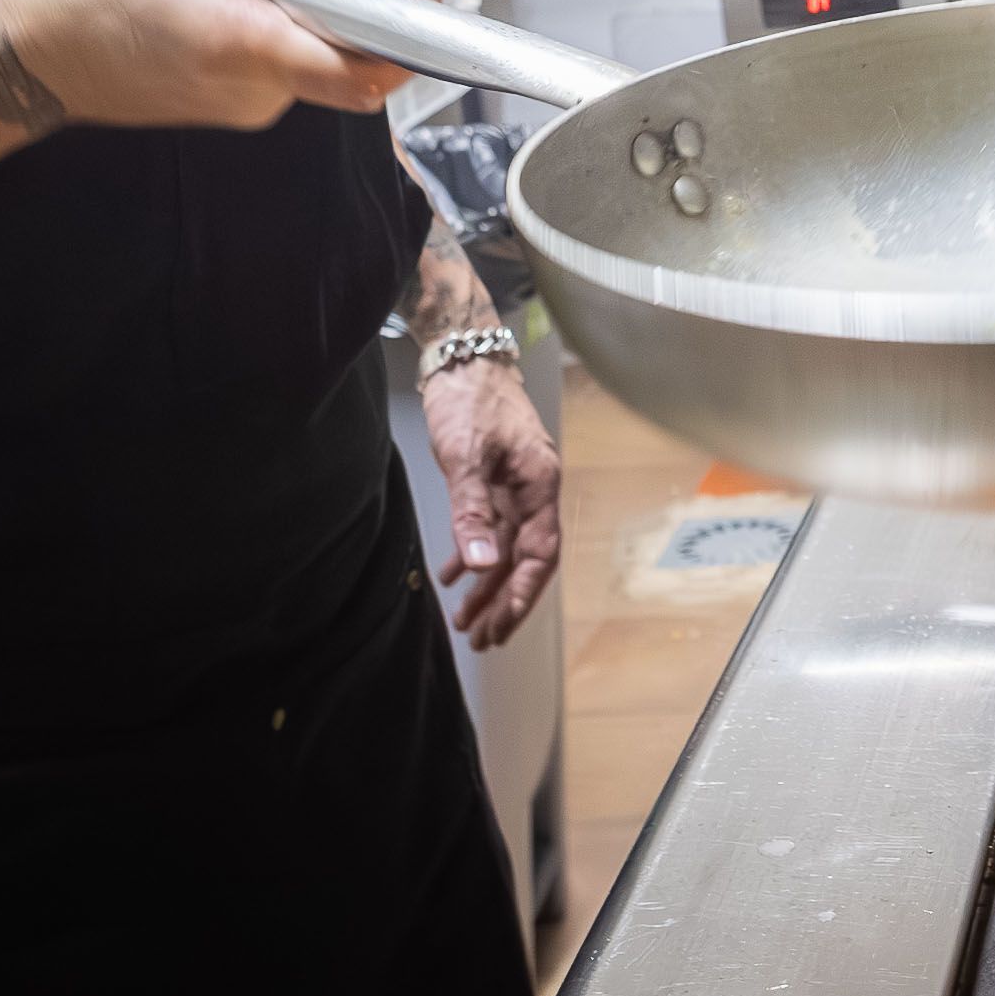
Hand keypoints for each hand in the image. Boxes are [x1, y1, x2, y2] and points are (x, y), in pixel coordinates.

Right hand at [0, 0, 408, 133]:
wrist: (18, 55)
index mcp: (249, 48)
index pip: (364, 72)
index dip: (411, 36)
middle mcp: (255, 95)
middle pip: (342, 51)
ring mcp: (240, 108)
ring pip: (307, 50)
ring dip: (292, 4)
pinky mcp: (225, 105)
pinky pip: (275, 58)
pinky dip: (266, 20)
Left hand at [421, 349, 559, 649]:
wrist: (463, 357)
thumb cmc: (470, 398)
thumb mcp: (466, 456)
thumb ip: (473, 511)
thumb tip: (482, 564)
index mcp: (539, 484)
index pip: (541, 551)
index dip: (525, 590)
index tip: (504, 623)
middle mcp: (533, 490)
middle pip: (524, 557)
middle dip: (503, 600)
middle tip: (482, 638)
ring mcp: (514, 486)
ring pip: (504, 547)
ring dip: (486, 584)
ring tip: (465, 620)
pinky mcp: (494, 480)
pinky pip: (488, 528)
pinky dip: (472, 554)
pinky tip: (454, 575)